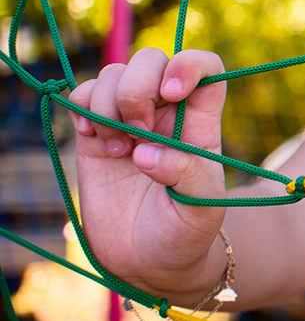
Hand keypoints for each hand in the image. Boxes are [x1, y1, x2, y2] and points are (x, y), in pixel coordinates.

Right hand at [70, 48, 228, 299]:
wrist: (149, 261)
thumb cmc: (186, 232)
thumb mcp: (202, 209)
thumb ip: (186, 175)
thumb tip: (147, 152)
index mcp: (201, 122)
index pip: (205, 67)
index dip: (188, 65)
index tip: (172, 92)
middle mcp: (166, 113)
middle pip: (152, 59)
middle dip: (138, 88)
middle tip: (137, 134)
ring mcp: (130, 120)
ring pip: (114, 74)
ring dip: (108, 104)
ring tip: (119, 149)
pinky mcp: (96, 134)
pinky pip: (83, 94)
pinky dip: (82, 107)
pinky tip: (94, 139)